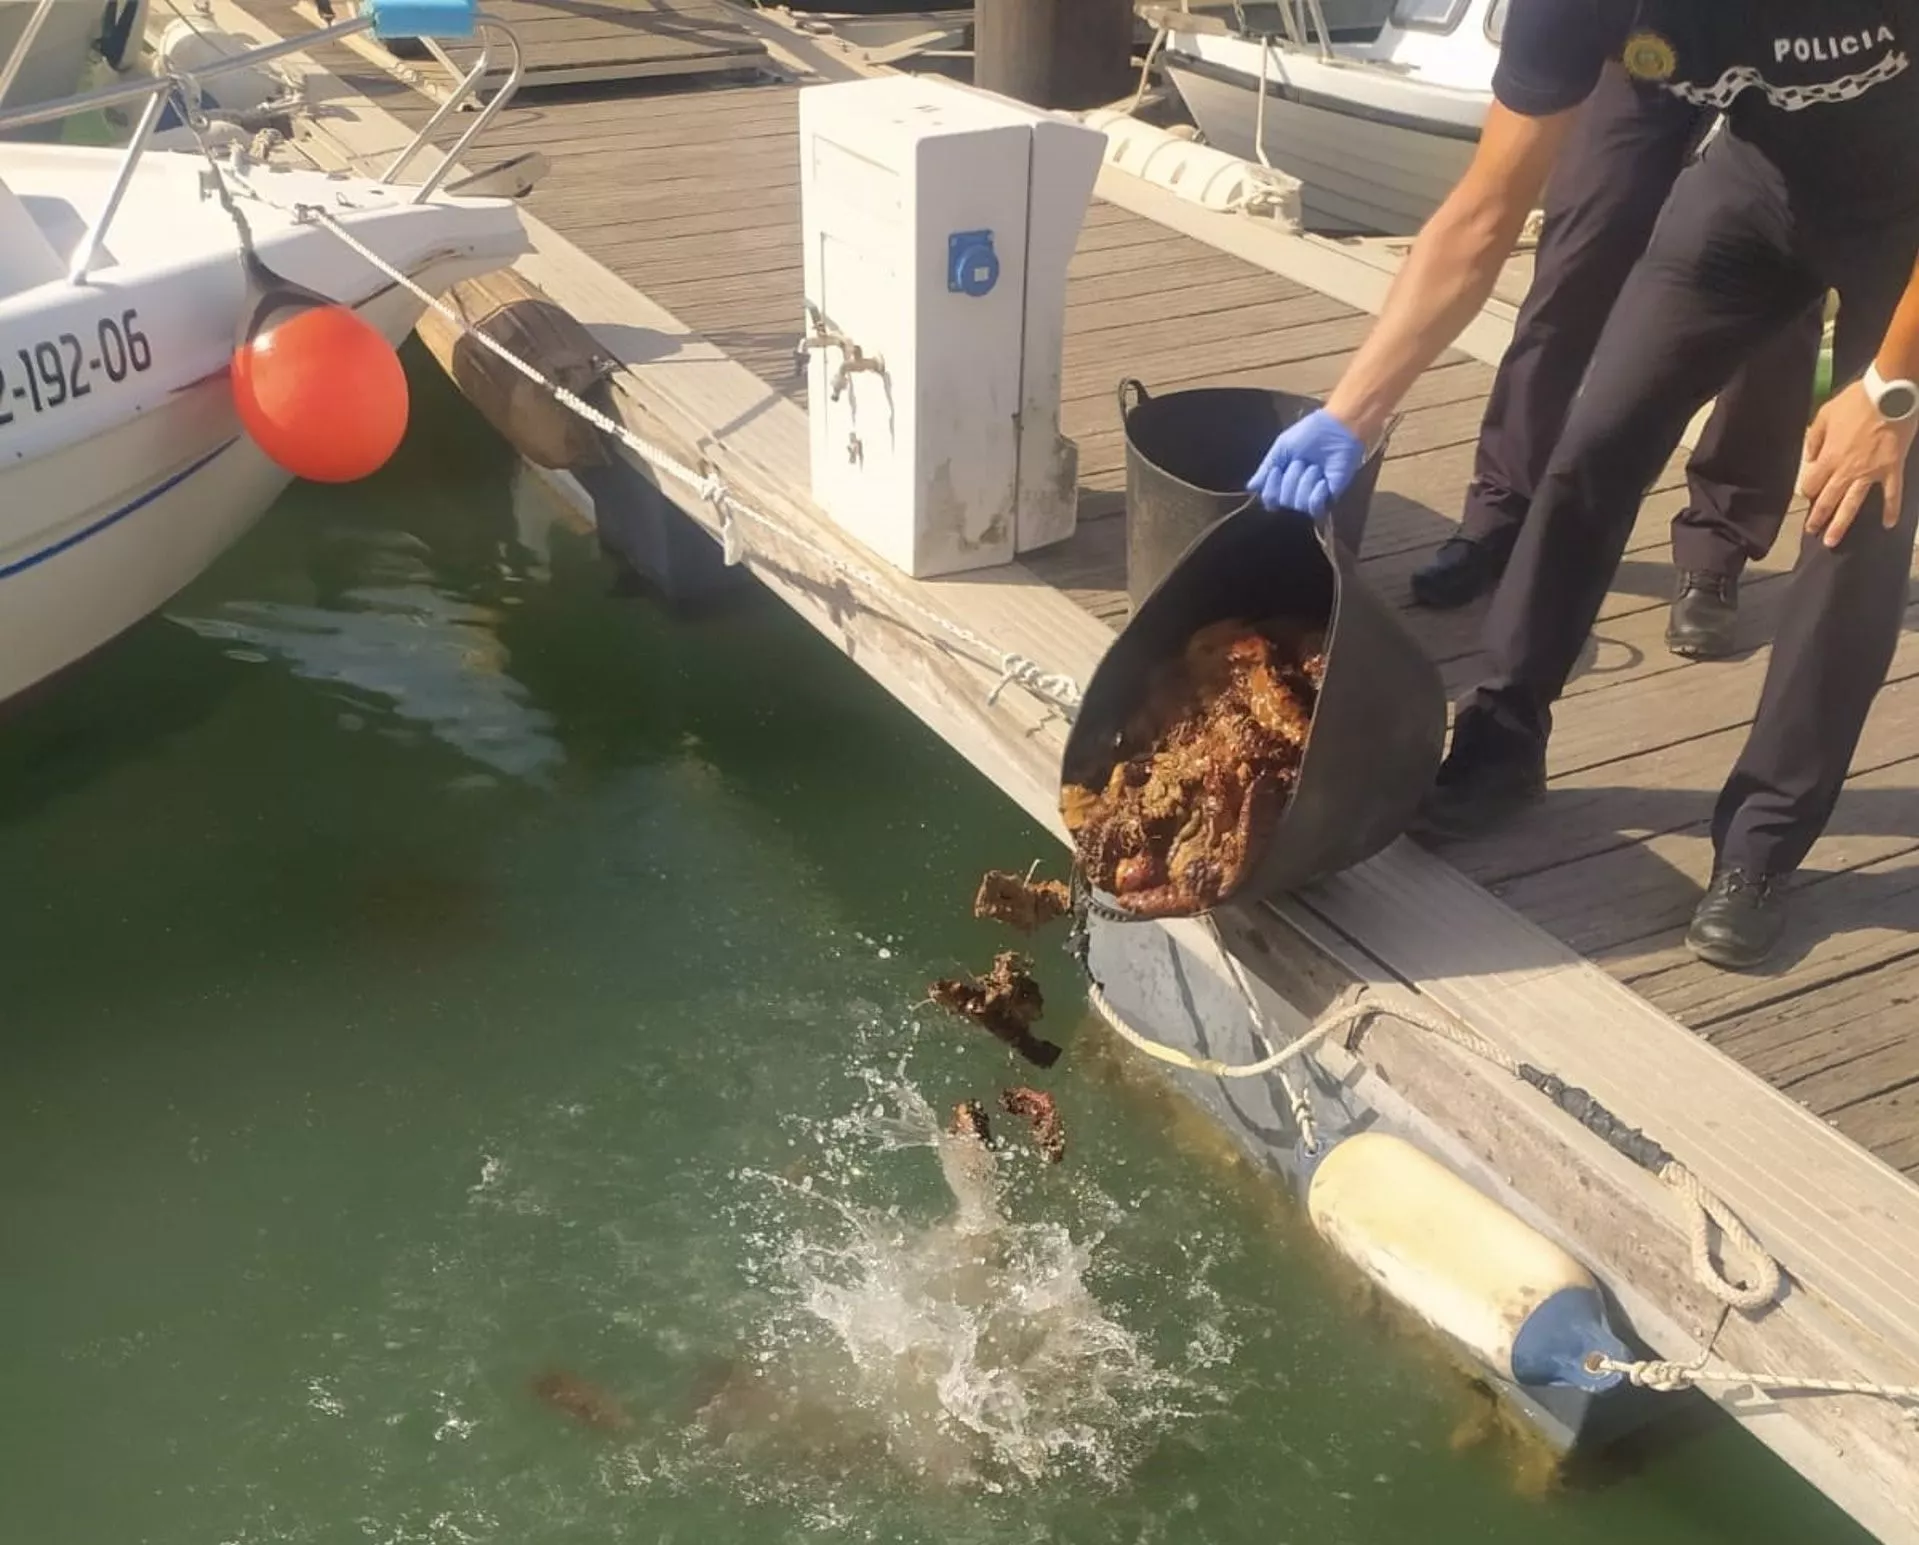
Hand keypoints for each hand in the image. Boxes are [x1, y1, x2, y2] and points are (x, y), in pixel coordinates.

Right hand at [1245, 409, 1365, 518]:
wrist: (1337, 428)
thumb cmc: (1310, 433)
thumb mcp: (1281, 448)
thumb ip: (1266, 468)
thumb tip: (1251, 487)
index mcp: (1284, 479)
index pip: (1270, 499)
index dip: (1271, 489)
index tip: (1277, 470)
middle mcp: (1298, 490)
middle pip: (1284, 501)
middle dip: (1290, 480)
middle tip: (1301, 462)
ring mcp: (1315, 494)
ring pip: (1299, 505)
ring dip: (1304, 483)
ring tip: (1315, 467)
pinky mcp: (1331, 495)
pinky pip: (1316, 508)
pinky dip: (1315, 496)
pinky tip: (1321, 480)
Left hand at [1800, 381, 1915, 547]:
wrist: (1890, 394)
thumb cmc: (1856, 401)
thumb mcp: (1825, 415)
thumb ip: (1814, 438)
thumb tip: (1809, 457)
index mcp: (1829, 457)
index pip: (1812, 484)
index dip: (1808, 490)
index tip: (1808, 496)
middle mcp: (1847, 470)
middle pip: (1827, 500)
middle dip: (1818, 518)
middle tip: (1812, 533)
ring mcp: (1871, 473)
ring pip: (1852, 505)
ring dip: (1842, 524)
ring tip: (1832, 542)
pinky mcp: (1892, 469)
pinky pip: (1892, 494)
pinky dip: (1892, 510)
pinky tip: (1889, 525)